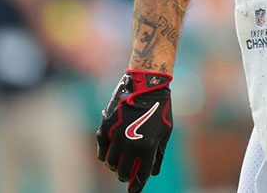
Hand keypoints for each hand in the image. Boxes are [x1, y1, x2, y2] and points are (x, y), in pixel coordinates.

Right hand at [96, 70, 173, 192]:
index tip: (134, 191)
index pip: (141, 174)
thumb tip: (154, 173)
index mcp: (147, 147)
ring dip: (115, 166)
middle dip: (126, 176)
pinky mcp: (106, 127)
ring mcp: (116, 135)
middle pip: (123, 171)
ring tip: (120, 164)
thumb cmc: (160, 108)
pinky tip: (107, 157)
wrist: (146, 84)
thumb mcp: (165, 132)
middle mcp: (130, 144)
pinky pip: (101, 149)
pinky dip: (104, 155)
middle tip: (128, 175)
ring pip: (111, 163)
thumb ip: (159, 154)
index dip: (137, 185)